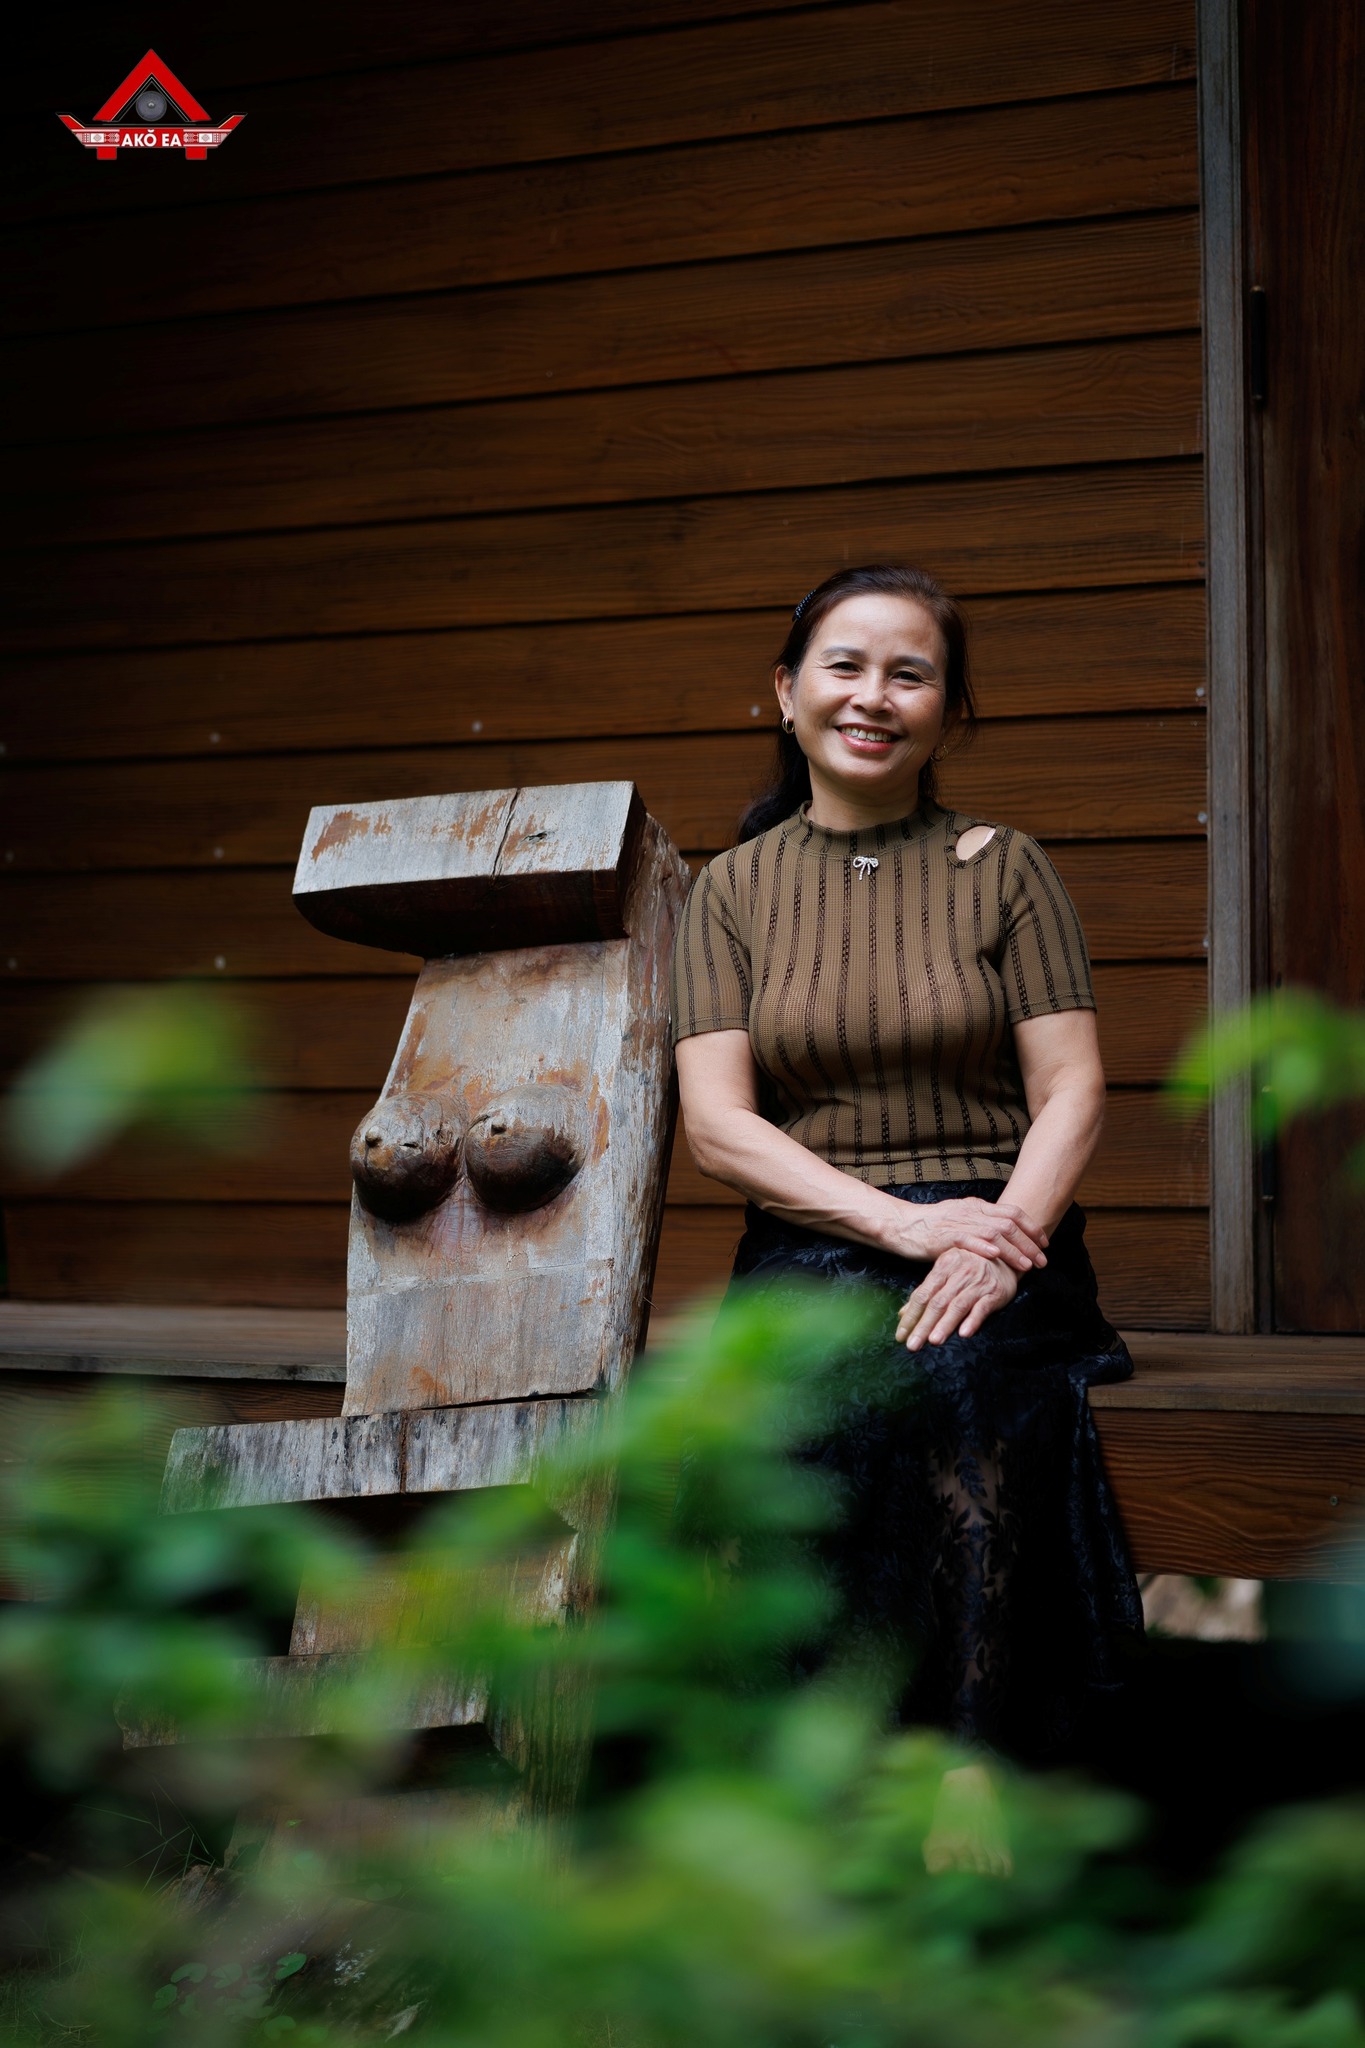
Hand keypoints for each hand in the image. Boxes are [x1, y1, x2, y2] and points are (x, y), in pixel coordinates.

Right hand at [884, 1197, 1046, 1274]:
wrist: (903, 1225)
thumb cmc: (932, 1226)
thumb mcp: (961, 1218)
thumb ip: (981, 1222)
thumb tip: (1005, 1232)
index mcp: (977, 1206)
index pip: (1012, 1212)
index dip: (1032, 1227)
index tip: (1044, 1243)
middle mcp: (971, 1212)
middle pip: (1009, 1224)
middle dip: (1029, 1243)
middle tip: (1043, 1260)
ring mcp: (959, 1223)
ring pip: (994, 1233)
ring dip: (1014, 1250)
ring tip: (1028, 1265)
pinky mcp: (945, 1237)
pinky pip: (968, 1240)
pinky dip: (984, 1248)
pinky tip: (996, 1258)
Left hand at [895, 1249, 1018, 1350]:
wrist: (1006, 1258)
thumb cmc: (971, 1267)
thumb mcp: (947, 1273)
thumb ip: (926, 1292)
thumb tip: (903, 1314)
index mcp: (944, 1265)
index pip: (923, 1294)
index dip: (911, 1315)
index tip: (901, 1335)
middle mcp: (960, 1272)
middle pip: (938, 1302)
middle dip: (923, 1325)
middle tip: (912, 1345)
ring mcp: (978, 1282)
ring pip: (958, 1305)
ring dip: (945, 1324)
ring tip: (933, 1341)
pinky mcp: (995, 1292)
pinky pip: (982, 1307)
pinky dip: (973, 1320)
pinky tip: (964, 1333)